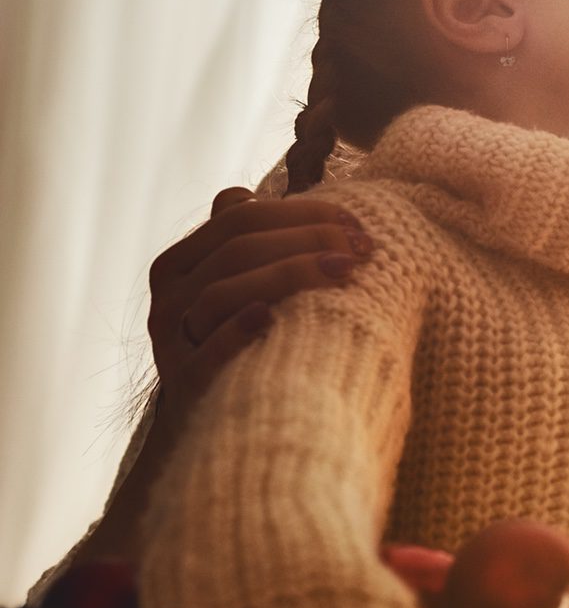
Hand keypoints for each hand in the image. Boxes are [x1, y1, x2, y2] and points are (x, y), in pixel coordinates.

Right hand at [148, 187, 374, 408]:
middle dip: (307, 240)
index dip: (301, 213)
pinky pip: (206, 352)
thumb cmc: (237, 338)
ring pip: (223, 291)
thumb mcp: (234, 284)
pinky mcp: (185, 382)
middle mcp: (168, 296)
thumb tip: (252, 192)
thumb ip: (239, 240)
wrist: (216, 414)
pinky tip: (271, 317)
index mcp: (179, 262)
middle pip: (237, 249)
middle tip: (361, 248)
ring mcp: (172, 340)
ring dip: (289, 274)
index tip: (356, 224)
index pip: (239, 217)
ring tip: (344, 271)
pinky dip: (237, 331)